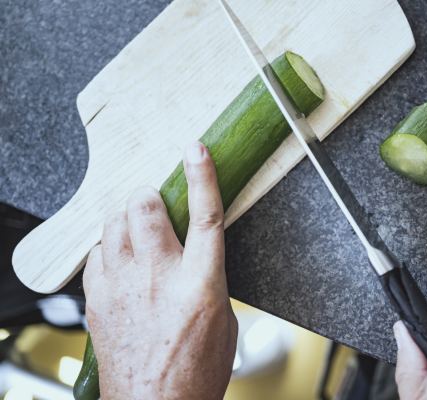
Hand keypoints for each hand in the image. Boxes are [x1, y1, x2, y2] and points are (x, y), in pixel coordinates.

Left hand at [83, 142, 236, 399]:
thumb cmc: (195, 371)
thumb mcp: (224, 321)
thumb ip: (209, 279)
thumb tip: (197, 258)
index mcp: (201, 283)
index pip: (204, 215)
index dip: (202, 176)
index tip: (195, 150)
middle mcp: (159, 277)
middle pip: (144, 207)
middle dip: (149, 196)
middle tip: (156, 206)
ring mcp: (124, 287)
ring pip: (113, 223)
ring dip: (127, 218)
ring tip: (138, 232)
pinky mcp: (99, 301)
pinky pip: (96, 254)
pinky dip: (108, 248)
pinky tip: (119, 260)